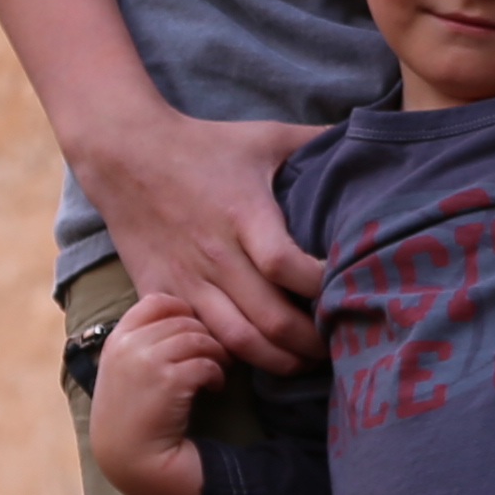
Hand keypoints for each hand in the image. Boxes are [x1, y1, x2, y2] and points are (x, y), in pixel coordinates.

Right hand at [73, 108, 330, 366]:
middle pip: (270, 319)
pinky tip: (255, 358)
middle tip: (337, 346)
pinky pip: (200, 337)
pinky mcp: (161, 291)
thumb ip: (317, 140)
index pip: (288, 267)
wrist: (124, 153)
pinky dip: (230, 356)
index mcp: (245, 214)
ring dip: (276, 360)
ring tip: (303, 362)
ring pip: (237, 340)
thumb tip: (371, 132)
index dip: (324, 286)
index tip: (349, 288)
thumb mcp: (264, 135)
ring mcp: (186, 277)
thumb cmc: (203, 144)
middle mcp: (216, 253)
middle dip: (311, 341)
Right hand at [87, 290, 229, 494]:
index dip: (183, 311)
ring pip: (199, 337)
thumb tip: (183, 317)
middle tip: (214, 356)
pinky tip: (214, 388)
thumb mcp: (123, 371)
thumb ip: (141, 342)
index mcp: (117, 339)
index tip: (194, 332)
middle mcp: (128, 345)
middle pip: (184, 319)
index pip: (156, 301)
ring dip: (215, 353)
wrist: (130, 457)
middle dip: (205, 336)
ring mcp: (146, 361)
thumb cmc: (131, 414)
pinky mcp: (169, 380)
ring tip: (216, 371)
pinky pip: (206, 362)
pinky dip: (217, 374)